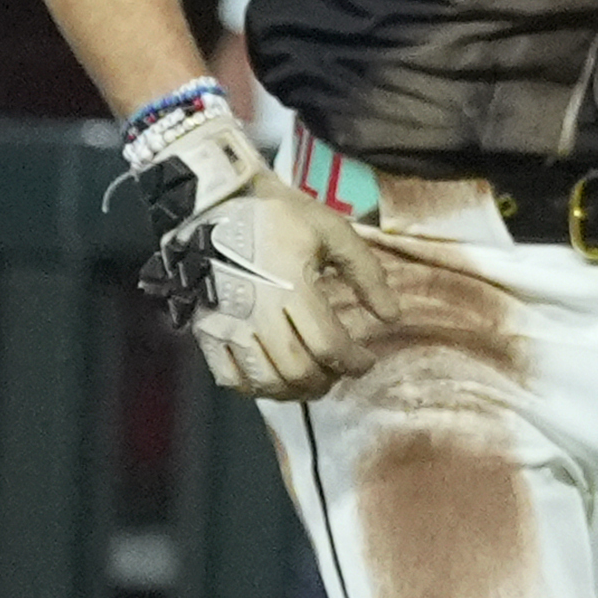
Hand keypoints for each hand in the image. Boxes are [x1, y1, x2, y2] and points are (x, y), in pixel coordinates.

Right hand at [131, 104, 399, 400]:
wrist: (215, 205)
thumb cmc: (280, 216)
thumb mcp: (333, 232)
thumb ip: (367, 274)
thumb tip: (393, 317)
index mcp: (292, 286)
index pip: (329, 345)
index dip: (353, 362)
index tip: (367, 362)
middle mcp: (257, 312)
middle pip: (297, 370)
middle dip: (325, 381)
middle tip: (338, 373)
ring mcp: (227, 324)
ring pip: (264, 381)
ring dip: (293, 392)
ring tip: (311, 382)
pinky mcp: (204, 329)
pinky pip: (228, 377)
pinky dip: (254, 389)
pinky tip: (272, 381)